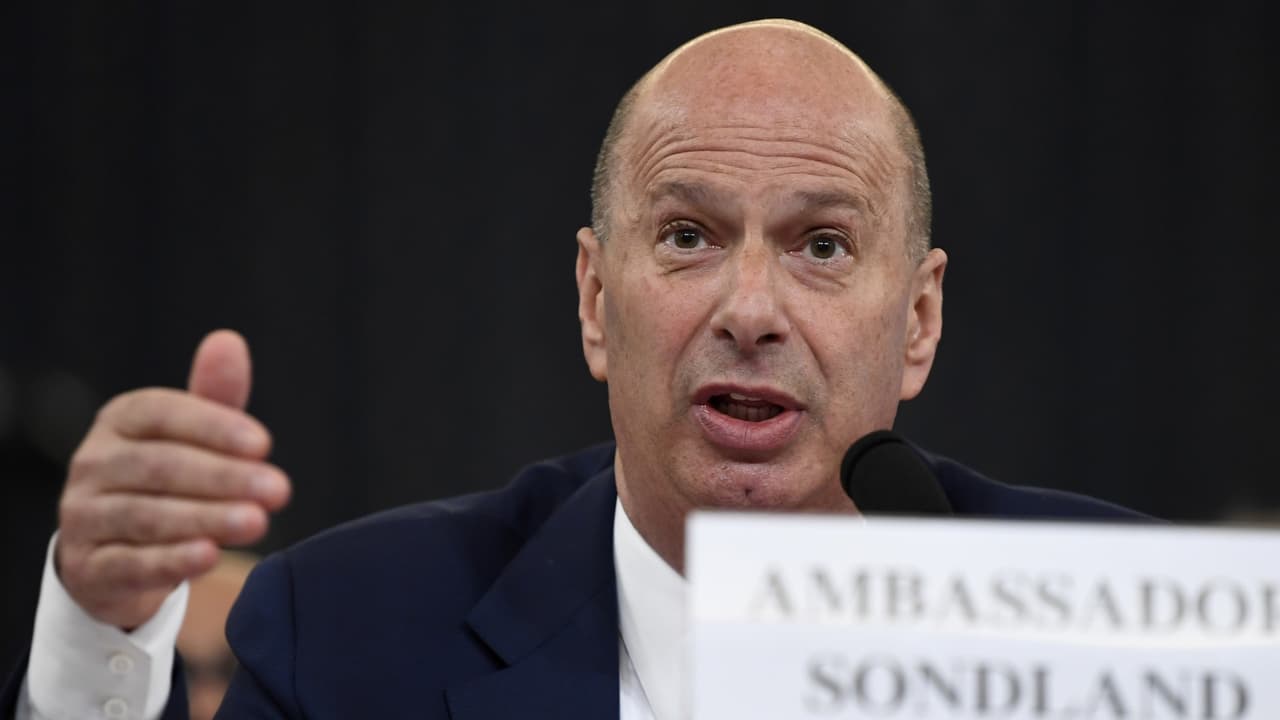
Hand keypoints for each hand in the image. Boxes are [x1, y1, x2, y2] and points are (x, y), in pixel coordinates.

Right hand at [55, 330, 290, 628]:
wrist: (114, 556)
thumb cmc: (166, 481)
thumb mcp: (192, 437)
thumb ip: (215, 396)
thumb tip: (228, 340)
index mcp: (120, 420)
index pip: (162, 413)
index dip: (213, 426)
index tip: (265, 444)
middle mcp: (93, 463)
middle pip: (159, 466)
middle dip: (223, 478)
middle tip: (278, 490)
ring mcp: (84, 517)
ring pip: (146, 515)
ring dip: (206, 519)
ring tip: (257, 522)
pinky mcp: (89, 568)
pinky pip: (129, 563)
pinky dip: (171, 561)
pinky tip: (209, 557)